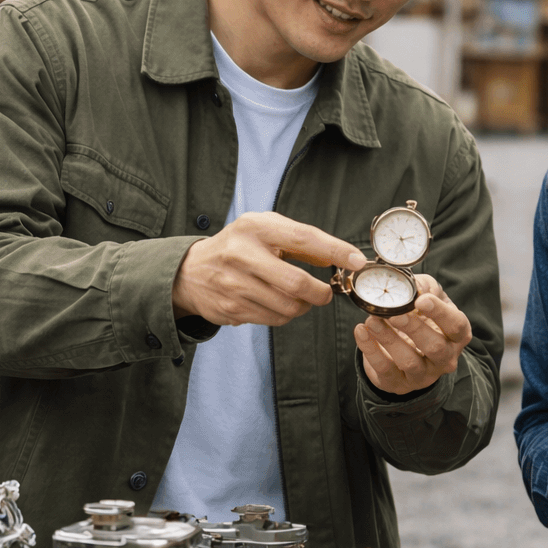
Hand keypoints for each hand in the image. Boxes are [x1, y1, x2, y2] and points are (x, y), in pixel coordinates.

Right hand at [172, 212, 365, 326]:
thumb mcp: (265, 231)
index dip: (335, 250)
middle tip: (325, 293)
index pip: (304, 238)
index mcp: (255, 227)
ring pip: (287, 307)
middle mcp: (241, 254)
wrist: (190, 271)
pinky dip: (284, 315)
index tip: (357, 260)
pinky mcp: (230, 308)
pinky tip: (277, 304)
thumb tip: (344, 256)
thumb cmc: (238, 246)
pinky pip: (272, 320)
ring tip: (299, 298)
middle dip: (320, 292)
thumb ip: (302, 241)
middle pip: (297, 283)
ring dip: (302, 307)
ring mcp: (233, 284)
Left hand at [356, 275, 470, 396]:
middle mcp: (444, 359)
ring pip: (409, 361)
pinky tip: (361, 331)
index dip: (440, 313)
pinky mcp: (398, 383)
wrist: (404, 351)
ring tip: (373, 320)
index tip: (421, 300)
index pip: (456, 326)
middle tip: (395, 314)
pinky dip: (370, 349)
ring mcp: (422, 375)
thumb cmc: (422, 319)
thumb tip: (416, 286)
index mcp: (456, 336)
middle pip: (435, 347)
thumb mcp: (428, 299)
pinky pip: (384, 369)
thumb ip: (425, 287)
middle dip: (414, 329)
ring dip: (389, 339)